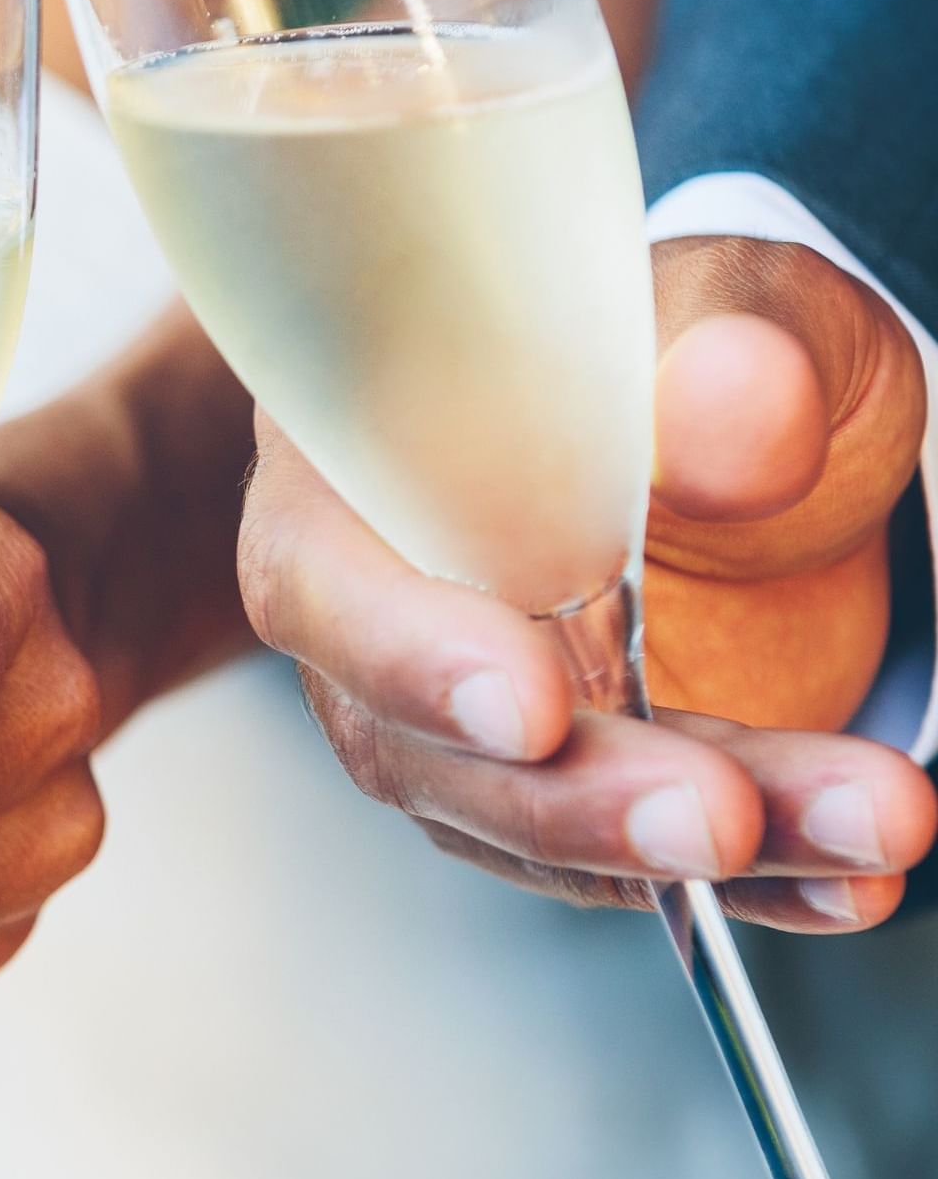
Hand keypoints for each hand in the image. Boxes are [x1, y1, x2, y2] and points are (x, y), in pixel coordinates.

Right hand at [241, 237, 936, 928]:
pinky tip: (844, 875)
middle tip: (717, 821)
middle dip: (569, 799)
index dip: (405, 653)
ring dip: (675, 850)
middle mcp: (374, 600)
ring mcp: (448, 707)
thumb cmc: (694, 333)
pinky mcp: (544, 778)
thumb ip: (732, 341)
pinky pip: (612, 855)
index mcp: (350, 457)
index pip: (319, 573)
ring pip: (512, 818)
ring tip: (859, 839)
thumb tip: (731, 416)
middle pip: (410, 742)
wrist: (739, 424)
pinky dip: (738, 876)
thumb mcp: (736, 302)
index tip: (537, 707)